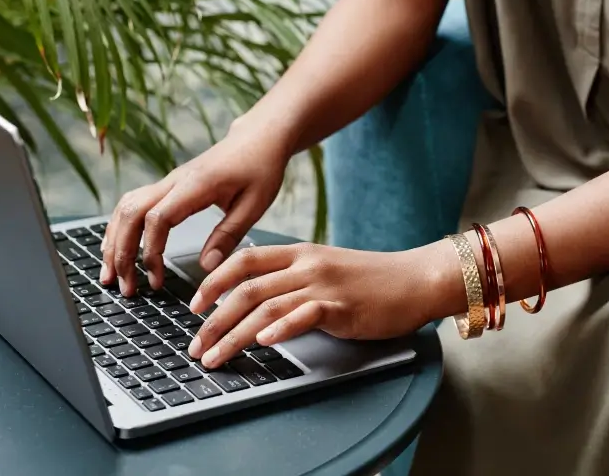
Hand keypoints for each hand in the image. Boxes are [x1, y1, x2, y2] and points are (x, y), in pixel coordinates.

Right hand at [99, 121, 289, 295]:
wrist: (258, 137)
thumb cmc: (260, 167)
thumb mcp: (255, 204)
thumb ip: (229, 235)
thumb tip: (206, 267)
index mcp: (196, 186)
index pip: (158, 219)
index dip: (151, 251)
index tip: (156, 279)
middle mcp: (174, 181)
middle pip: (131, 214)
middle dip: (122, 252)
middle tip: (124, 287)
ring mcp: (167, 182)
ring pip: (126, 208)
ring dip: (114, 241)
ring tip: (110, 275)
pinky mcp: (168, 186)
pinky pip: (133, 204)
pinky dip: (120, 228)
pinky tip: (117, 249)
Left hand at [187, 242, 451, 368]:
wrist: (414, 279)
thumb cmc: (369, 279)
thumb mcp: (323, 267)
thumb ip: (290, 277)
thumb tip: (253, 299)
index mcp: (298, 252)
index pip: (244, 261)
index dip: (213, 282)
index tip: (194, 305)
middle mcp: (306, 265)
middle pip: (246, 289)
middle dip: (213, 320)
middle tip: (196, 344)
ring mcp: (323, 285)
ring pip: (266, 307)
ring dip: (234, 335)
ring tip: (216, 355)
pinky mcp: (342, 307)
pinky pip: (304, 316)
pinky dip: (281, 329)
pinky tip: (264, 342)